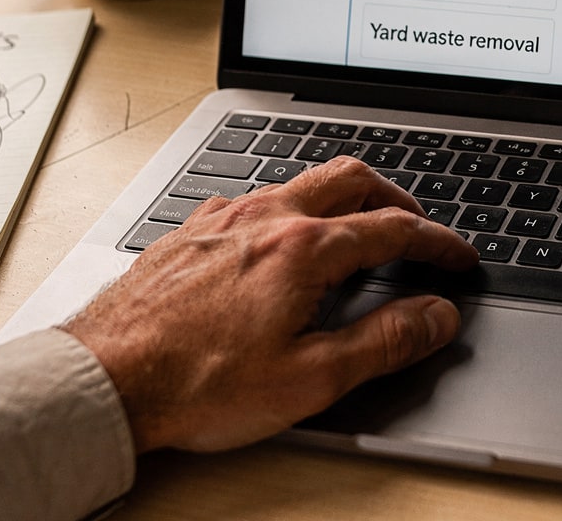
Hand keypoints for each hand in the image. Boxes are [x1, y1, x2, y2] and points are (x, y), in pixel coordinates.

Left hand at [62, 156, 477, 453]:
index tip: (457, 257)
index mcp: (303, 248)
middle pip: (350, 178)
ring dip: (343, 196)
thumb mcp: (311, 378)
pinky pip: (256, 198)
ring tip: (357, 226)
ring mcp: (224, 217)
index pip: (393, 229)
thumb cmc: (197, 384)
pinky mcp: (191, 229)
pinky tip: (281, 239)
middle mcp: (265, 218)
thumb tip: (435, 317)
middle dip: (395, 197)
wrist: (104, 378)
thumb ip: (384, 341)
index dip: (437, 242)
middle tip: (415, 225)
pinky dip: (291, 206)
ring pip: (300, 181)